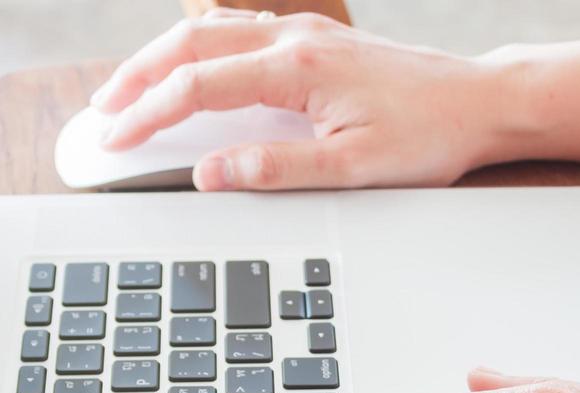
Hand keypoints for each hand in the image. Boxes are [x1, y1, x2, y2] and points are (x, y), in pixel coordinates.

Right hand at [89, 10, 512, 190]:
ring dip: (163, 58)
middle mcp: (295, 39)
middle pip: (190, 44)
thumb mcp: (351, 168)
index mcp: (296, 68)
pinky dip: (199, 49)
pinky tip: (189, 69)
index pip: (196, 87)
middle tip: (101, 112)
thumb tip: (210, 173)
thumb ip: (274, 168)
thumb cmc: (427, 136)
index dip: (147, 115)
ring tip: (129, 90)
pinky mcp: (316, 40)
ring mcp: (305, 33)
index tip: (115, 142)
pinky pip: (239, 32)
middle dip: (136, 77)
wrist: (479, 103)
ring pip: (211, 32)